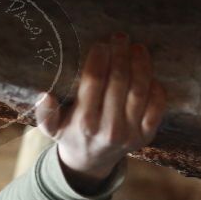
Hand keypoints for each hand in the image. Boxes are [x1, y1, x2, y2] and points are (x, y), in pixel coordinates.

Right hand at [33, 32, 165, 194]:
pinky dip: (155, 86)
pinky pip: (156, 106)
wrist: (91, 162)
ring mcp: (130, 132)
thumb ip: (45, 113)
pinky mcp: (147, 135)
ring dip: (140, 65)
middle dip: (120, 55)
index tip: (100, 43)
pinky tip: (148, 71)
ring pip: (139, 91)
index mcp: (84, 122)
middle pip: (119, 82)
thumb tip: (44, 95)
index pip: (93, 82)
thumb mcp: (50, 128)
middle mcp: (109, 128)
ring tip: (137, 48)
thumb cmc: (70, 135)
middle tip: (120, 37)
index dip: (99, 59)